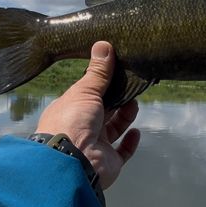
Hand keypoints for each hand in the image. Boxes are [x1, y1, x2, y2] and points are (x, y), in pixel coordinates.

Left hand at [35, 41, 140, 189]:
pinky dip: (130, 142)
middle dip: (117, 98)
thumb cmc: (72, 122)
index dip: (101, 84)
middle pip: (103, 109)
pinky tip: (135, 131)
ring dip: (125, 115)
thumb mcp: (85, 91)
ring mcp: (96, 145)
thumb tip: (104, 44)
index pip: (86, 94)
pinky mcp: (109, 161)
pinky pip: (123, 151)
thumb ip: (98, 72)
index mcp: (70, 110)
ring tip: (134, 103)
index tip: (116, 71)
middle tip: (131, 84)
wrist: (73, 162)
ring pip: (115, 127)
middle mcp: (82, 127)